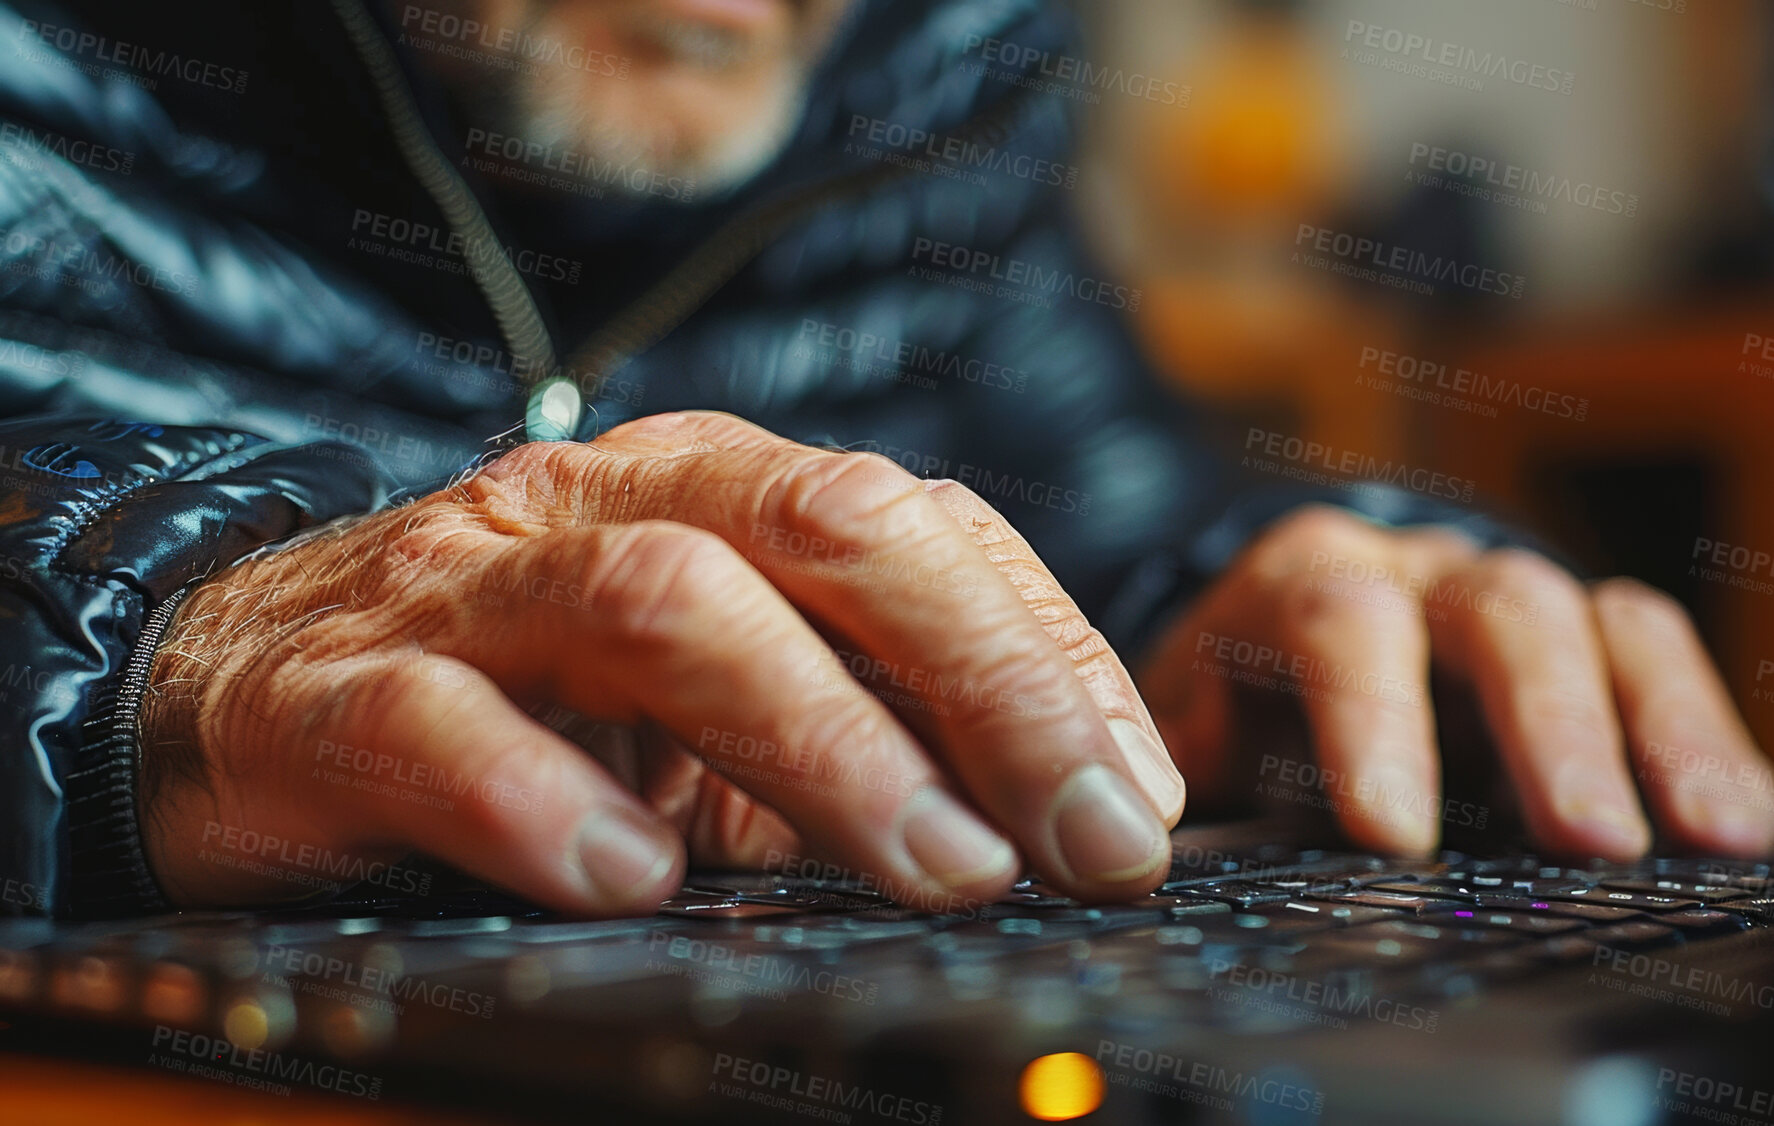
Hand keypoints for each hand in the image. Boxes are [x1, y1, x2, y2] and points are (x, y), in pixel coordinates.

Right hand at [139, 411, 1184, 915]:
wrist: (238, 684)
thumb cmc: (523, 699)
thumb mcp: (716, 701)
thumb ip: (861, 718)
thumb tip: (1072, 820)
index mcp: (719, 491)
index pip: (924, 527)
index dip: (1050, 656)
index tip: (1141, 800)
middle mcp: (610, 504)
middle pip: (830, 529)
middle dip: (985, 680)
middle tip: (1087, 839)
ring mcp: (472, 587)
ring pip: (668, 602)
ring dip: (822, 736)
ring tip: (935, 867)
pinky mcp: (333, 688)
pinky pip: (439, 721)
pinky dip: (546, 798)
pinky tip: (635, 882)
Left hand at [1138, 505, 1773, 859]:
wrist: (1268, 643)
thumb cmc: (1229, 709)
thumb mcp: (1192, 741)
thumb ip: (1204, 785)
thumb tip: (1167, 857)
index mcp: (1299, 582)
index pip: (1338, 619)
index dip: (1370, 716)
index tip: (1391, 831)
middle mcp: (1414, 571)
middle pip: (1497, 606)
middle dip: (1546, 722)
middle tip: (1586, 838)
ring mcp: (1504, 593)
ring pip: (1597, 620)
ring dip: (1656, 729)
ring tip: (1707, 835)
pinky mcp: (1576, 634)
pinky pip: (1651, 656)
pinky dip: (1698, 736)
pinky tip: (1736, 825)